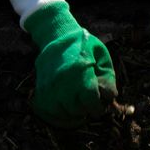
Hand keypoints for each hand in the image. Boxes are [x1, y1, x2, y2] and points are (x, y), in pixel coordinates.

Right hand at [24, 1, 116, 127]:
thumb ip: (108, 79)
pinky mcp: (40, 90)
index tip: (99, 105)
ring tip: (78, 105)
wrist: (57, 35)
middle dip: (86, 110)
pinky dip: (58, 114)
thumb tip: (110, 99)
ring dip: (73, 114)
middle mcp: (63, 82)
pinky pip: (49, 112)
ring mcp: (49, 87)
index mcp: (81, 72)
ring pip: (63, 114)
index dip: (98, 108)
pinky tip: (66, 108)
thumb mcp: (102, 57)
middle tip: (89, 104)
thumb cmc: (84, 45)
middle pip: (77, 110)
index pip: (91, 102)